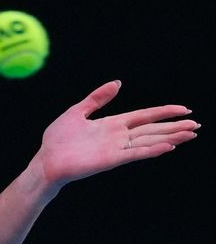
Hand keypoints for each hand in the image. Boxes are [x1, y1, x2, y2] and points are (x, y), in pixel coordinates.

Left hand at [38, 80, 197, 187]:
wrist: (46, 161)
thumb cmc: (58, 140)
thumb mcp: (77, 112)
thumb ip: (97, 98)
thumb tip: (118, 82)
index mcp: (111, 125)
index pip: (144, 116)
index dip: (163, 112)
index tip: (183, 109)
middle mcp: (118, 137)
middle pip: (152, 129)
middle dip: (174, 127)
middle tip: (197, 125)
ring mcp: (116, 149)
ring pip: (149, 141)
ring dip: (170, 138)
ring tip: (190, 134)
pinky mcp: (110, 160)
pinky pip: (135, 153)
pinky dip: (151, 149)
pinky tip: (168, 146)